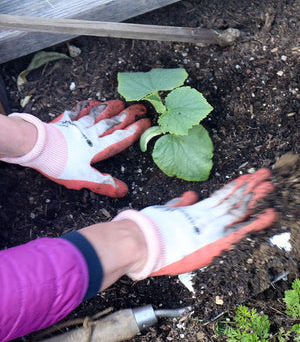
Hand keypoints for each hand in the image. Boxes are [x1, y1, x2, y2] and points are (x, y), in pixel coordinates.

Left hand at [2, 100, 150, 196]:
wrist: (39, 146)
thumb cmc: (61, 163)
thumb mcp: (83, 178)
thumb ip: (103, 183)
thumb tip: (124, 191)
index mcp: (98, 147)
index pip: (121, 137)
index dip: (136, 129)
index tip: (147, 122)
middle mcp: (92, 133)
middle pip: (114, 121)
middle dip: (129, 114)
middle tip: (141, 107)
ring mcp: (79, 125)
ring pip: (100, 113)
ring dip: (111, 107)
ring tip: (122, 102)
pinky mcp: (67, 121)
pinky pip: (80, 110)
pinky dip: (88, 105)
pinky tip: (92, 102)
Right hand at [114, 169, 276, 278]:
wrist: (142, 242)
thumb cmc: (148, 230)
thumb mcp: (165, 212)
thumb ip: (180, 205)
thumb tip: (191, 195)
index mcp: (195, 211)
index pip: (219, 197)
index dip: (234, 187)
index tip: (246, 178)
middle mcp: (205, 216)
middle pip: (232, 198)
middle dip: (250, 187)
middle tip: (264, 175)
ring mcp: (211, 226)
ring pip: (239, 208)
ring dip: (255, 196)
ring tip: (268, 183)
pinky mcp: (214, 240)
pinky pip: (240, 229)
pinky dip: (256, 222)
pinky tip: (269, 214)